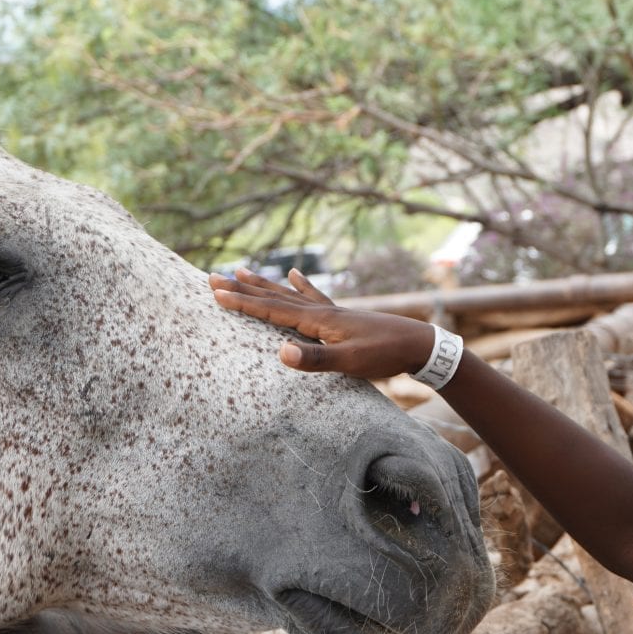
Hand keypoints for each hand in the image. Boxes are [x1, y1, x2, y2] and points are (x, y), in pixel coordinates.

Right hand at [210, 268, 436, 378]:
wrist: (418, 344)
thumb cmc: (384, 356)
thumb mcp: (348, 363)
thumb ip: (315, 360)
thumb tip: (280, 353)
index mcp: (318, 321)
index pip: (272, 310)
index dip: (243, 302)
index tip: (215, 293)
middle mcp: (321, 311)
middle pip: (275, 296)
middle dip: (244, 288)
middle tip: (214, 276)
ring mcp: (331, 312)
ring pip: (289, 294)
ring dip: (265, 284)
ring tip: (243, 270)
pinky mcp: (342, 316)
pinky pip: (314, 297)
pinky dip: (302, 285)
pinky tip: (294, 273)